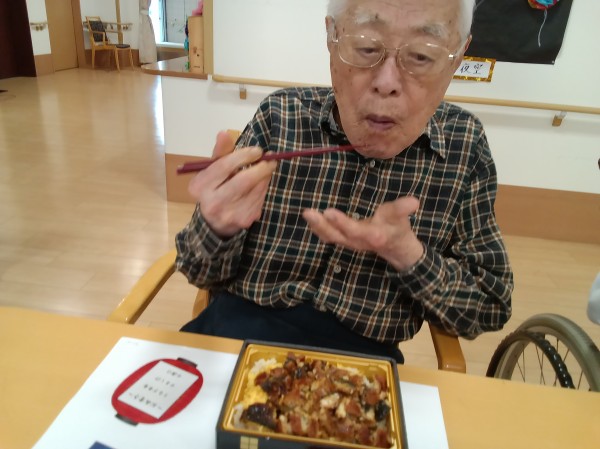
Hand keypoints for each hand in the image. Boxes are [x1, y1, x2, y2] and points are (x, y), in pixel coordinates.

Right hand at [188, 131, 276, 237]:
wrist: (214, 223)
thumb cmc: (214, 189)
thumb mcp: (211, 171)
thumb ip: (219, 153)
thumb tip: (224, 133)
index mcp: (199, 186)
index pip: (224, 166)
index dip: (243, 155)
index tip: (257, 150)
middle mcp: (212, 202)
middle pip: (243, 180)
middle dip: (260, 167)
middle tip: (270, 160)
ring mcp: (229, 214)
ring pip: (256, 189)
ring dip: (265, 177)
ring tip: (267, 168)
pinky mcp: (244, 220)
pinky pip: (260, 199)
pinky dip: (264, 188)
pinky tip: (262, 183)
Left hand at [302, 196, 423, 270]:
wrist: (397, 249)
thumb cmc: (398, 229)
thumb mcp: (402, 219)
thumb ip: (403, 209)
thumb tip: (414, 202)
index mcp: (372, 235)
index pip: (355, 230)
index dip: (342, 223)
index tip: (328, 212)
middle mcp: (358, 242)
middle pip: (337, 236)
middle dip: (323, 225)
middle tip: (308, 212)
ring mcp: (350, 243)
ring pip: (331, 237)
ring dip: (317, 227)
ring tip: (306, 213)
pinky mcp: (345, 240)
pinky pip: (329, 237)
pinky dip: (318, 229)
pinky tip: (310, 218)